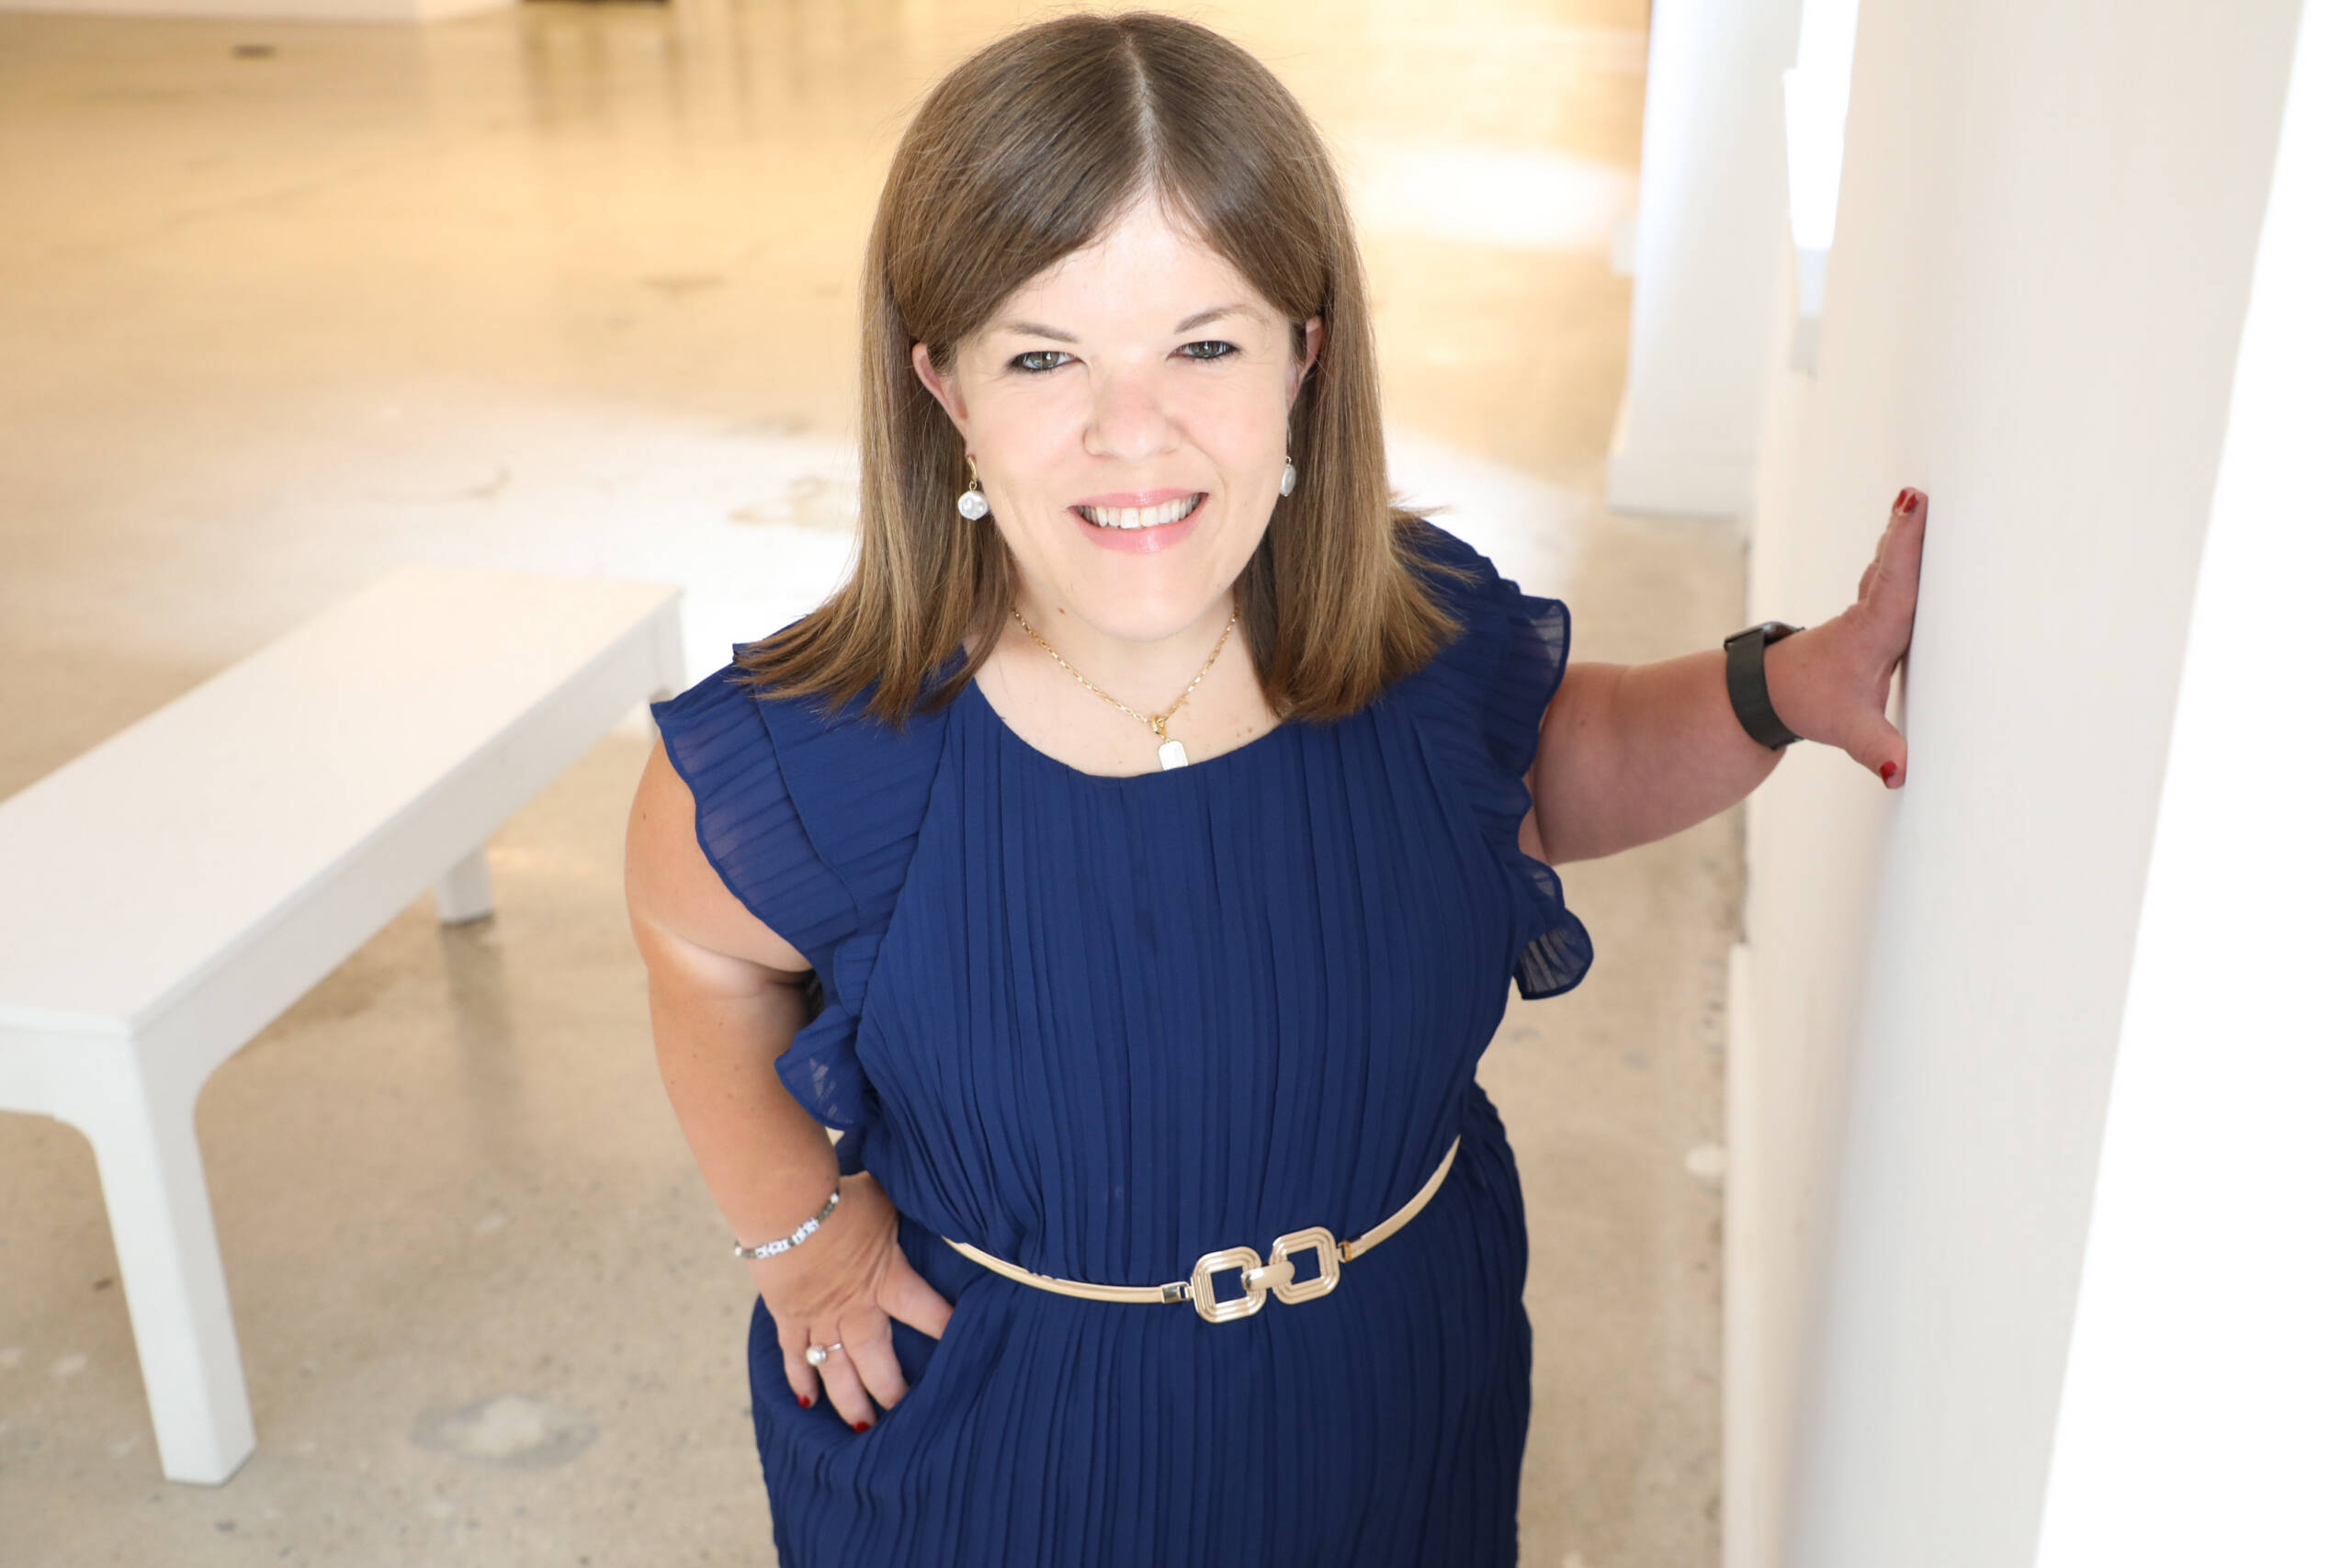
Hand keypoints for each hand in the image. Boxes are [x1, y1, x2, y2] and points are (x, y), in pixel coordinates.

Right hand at [751, 1170, 953, 1430]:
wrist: (784, 1203)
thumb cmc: (840, 1195)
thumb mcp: (886, 1198)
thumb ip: (907, 1206)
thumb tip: (938, 1194)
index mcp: (888, 1278)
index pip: (929, 1312)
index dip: (949, 1331)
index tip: (971, 1354)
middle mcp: (856, 1307)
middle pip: (879, 1362)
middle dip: (894, 1391)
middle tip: (909, 1415)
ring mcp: (819, 1316)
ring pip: (838, 1371)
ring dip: (850, 1401)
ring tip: (864, 1428)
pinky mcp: (788, 1315)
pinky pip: (794, 1355)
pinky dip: (799, 1378)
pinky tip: (806, 1402)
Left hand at [1769, 486, 1927, 788]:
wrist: (1774, 692)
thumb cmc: (1813, 703)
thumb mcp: (1848, 729)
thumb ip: (1878, 749)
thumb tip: (1900, 774)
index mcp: (1873, 632)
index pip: (1896, 582)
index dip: (1907, 544)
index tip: (1912, 504)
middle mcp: (1872, 612)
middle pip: (1894, 563)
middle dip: (1908, 528)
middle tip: (1922, 490)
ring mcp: (1869, 608)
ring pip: (1890, 563)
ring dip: (1904, 531)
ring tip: (1920, 496)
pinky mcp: (1871, 610)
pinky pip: (1891, 571)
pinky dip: (1901, 547)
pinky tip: (1910, 521)